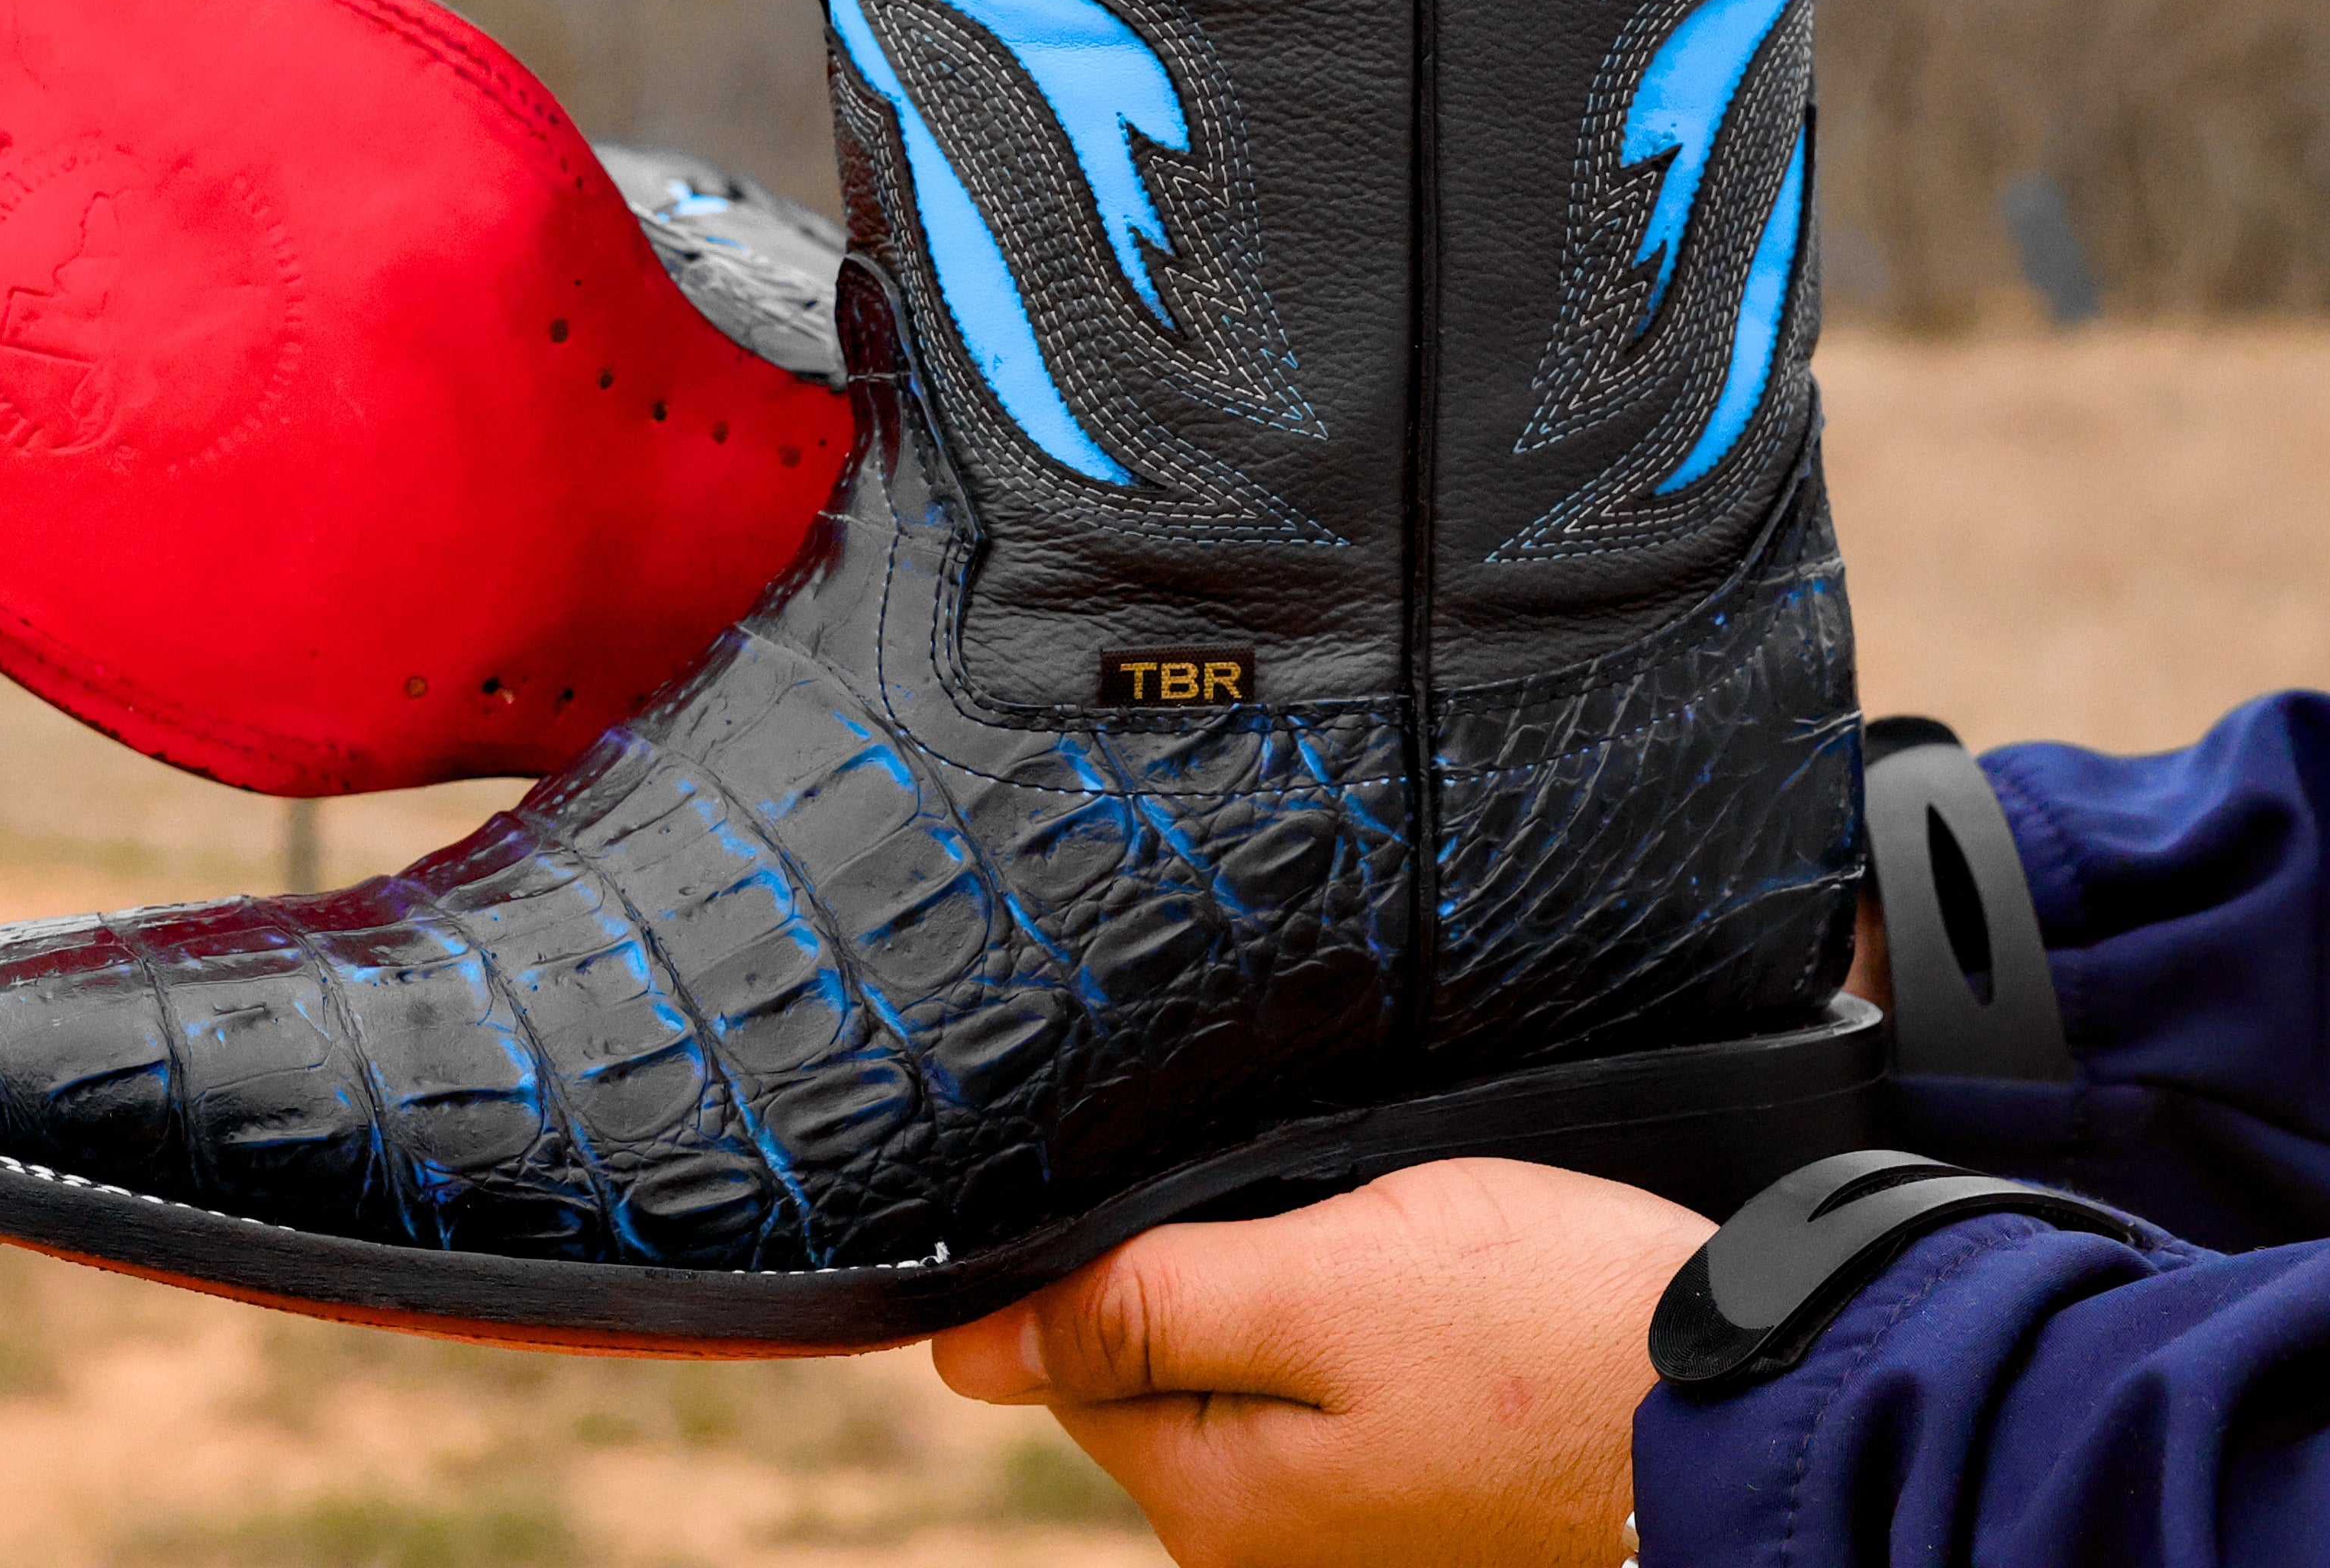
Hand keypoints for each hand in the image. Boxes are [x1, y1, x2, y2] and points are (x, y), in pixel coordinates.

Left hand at [933, 1159, 1711, 1567]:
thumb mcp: (1324, 1281)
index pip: (1075, 1353)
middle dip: (1213, 1269)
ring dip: (1293, 1292)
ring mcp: (1356, 1539)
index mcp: (1218, 1502)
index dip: (1120, 1245)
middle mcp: (1269, 1549)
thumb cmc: (1546, 1332)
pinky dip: (1359, 1333)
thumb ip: (1143, 1307)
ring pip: (1255, 1373)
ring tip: (1391, 1247)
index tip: (1213, 1188)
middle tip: (1329, 1208)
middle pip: (1162, 1365)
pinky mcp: (1427, 1508)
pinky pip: (1337, 1399)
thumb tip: (964, 1351)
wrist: (1755, 1404)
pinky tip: (1430, 1295)